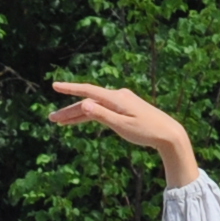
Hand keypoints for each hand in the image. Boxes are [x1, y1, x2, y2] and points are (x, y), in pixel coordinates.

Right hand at [48, 83, 199, 185]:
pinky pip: (102, 110)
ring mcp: (121, 102)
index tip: (54, 86)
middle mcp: (117, 96)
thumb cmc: (146, 131)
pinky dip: (90, 115)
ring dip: (77, 114)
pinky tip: (81, 119)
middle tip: (52, 119)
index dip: (70, 89)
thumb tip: (83, 104)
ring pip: (94, 107)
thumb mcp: (122, 125)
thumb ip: (102, 114)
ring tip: (60, 122)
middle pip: (88, 101)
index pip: (88, 91)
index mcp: (116, 98)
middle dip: (69, 110)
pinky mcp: (124, 108)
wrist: (167, 133)